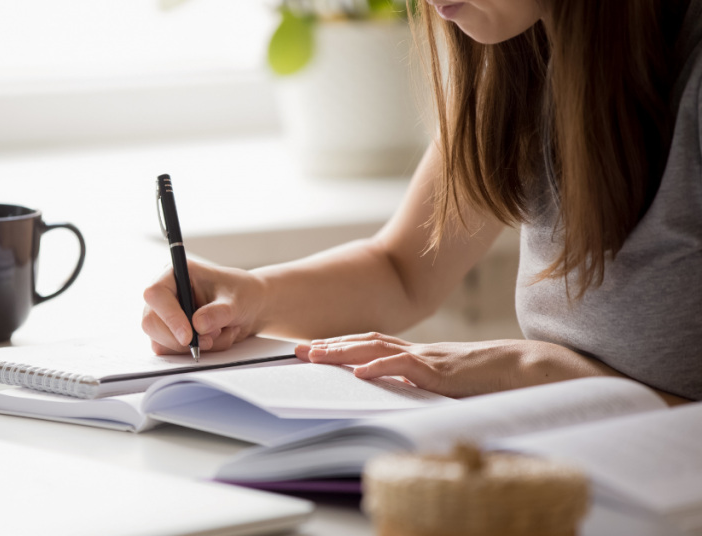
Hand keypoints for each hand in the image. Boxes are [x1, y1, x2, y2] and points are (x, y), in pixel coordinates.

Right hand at [142, 260, 266, 354]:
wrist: (250, 306)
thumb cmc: (241, 293)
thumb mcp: (236, 301)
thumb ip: (218, 312)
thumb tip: (197, 325)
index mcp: (175, 274)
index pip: (156, 295)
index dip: (169, 317)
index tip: (188, 336)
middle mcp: (166, 295)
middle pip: (151, 323)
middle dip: (181, 339)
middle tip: (209, 341)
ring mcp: (166, 316)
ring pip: (162, 341)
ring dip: (194, 346)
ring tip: (220, 333)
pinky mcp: (171, 334)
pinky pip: (174, 352)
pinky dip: (199, 351)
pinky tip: (217, 338)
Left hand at [294, 333, 623, 397]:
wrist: (529, 369)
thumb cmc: (492, 379)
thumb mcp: (449, 383)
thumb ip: (424, 384)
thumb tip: (397, 392)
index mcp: (419, 355)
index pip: (372, 346)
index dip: (341, 347)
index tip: (313, 349)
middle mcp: (419, 351)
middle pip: (365, 342)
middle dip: (330, 345)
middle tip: (298, 350)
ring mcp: (429, 358)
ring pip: (377, 349)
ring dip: (344, 352)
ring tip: (316, 356)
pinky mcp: (442, 371)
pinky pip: (406, 367)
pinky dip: (380, 367)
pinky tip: (359, 372)